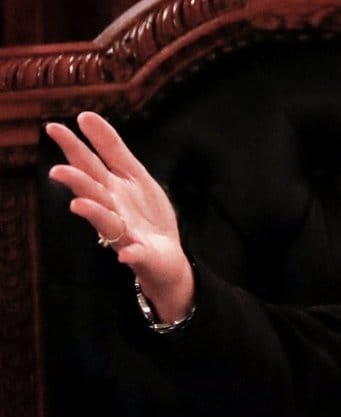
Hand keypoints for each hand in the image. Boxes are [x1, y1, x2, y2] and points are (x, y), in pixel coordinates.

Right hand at [46, 111, 193, 322]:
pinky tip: (125, 254)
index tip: (53, 127)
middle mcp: (111, 208)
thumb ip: (111, 148)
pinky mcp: (140, 253)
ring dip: (93, 213)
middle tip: (57, 170)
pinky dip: (130, 253)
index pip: (88, 163)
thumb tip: (85, 115)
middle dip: (76, 182)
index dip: (73, 146)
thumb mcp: (133, 174)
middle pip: (92, 191)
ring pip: (105, 221)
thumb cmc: (144, 212)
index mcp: (109, 187)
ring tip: (79, 205)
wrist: (165, 253)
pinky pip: (134, 253)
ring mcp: (124, 232)